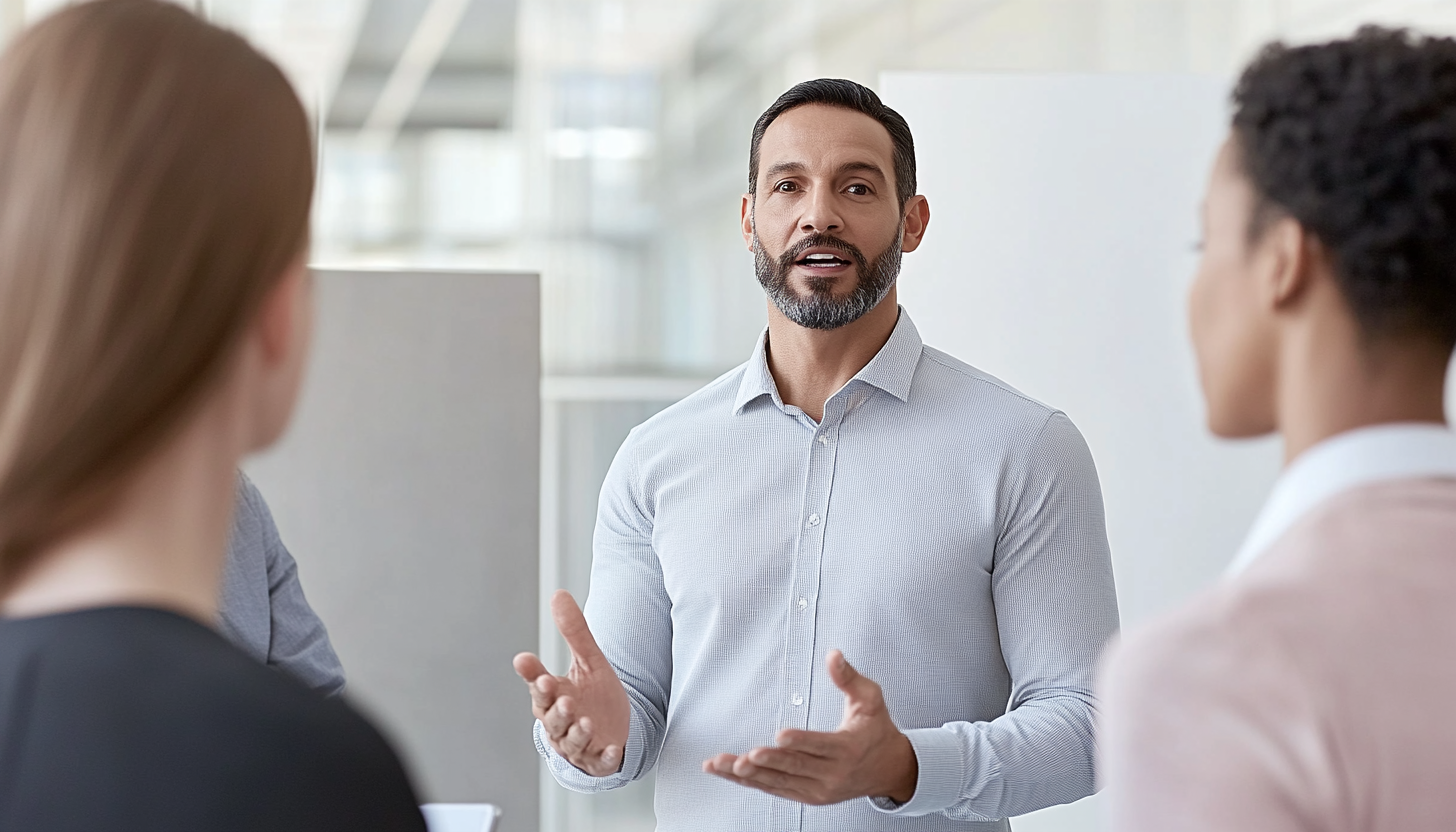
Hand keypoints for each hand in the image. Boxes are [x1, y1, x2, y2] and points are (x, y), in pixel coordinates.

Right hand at [513, 590, 629, 775]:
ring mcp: (579, 742)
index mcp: (554, 697)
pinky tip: (611, 748)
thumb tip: (559, 595)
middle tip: (561, 696)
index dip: (533, 675)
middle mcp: (561, 722)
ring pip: (571, 740)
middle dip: (555, 709)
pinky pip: (600, 760)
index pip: (539, 686)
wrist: (617, 727)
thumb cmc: (594, 695)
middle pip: (551, 718)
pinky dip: (604, 756)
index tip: (524, 661)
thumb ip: (574, 632)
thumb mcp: (588, 660)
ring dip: (576, 731)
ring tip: (585, 720)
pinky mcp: (598, 758)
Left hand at [702, 650, 917, 804]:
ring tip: (727, 765)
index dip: (800, 741)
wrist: (889, 769)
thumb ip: (849, 678)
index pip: (820, 745)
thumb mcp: (871, 700)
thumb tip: (833, 655)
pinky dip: (753, 783)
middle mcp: (833, 774)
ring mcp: (819, 789)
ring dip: (751, 775)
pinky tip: (732, 774)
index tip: (780, 736)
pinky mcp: (808, 796)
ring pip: (780, 782)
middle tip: (747, 756)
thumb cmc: (877, 731)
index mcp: (848, 748)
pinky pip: (776, 790)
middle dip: (769, 762)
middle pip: (796, 767)